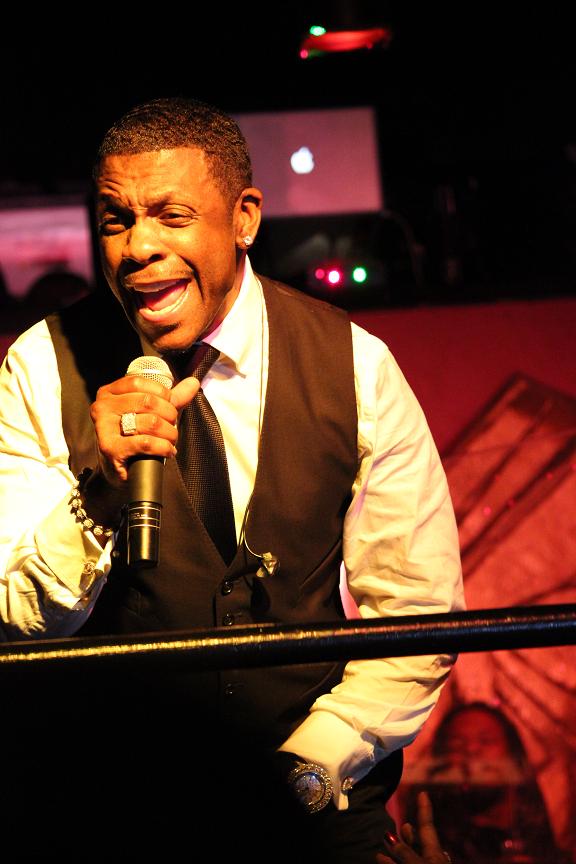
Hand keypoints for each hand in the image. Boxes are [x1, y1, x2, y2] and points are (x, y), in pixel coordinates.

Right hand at [85, 373, 199, 525]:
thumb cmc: (135, 436)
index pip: (139, 382)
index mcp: (109, 393)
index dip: (162, 394)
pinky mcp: (110, 448)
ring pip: (150, 422)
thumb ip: (172, 398)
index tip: (170, 406)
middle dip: (169, 415)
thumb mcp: (152, 412)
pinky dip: (163, 447)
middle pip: (147, 402)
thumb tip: (193, 383)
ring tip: (170, 440)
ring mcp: (104, 428)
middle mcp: (102, 407)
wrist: (119, 469)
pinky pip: (145, 442)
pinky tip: (168, 451)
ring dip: (169, 433)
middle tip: (171, 427)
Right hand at [376, 791, 451, 863]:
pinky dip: (390, 861)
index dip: (424, 809)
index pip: (427, 826)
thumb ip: (405, 852)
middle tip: (405, 826)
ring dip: (395, 848)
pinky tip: (379, 857)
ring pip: (407, 855)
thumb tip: (389, 838)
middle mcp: (429, 860)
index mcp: (435, 853)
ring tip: (384, 841)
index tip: (423, 793)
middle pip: (417, 841)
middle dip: (409, 833)